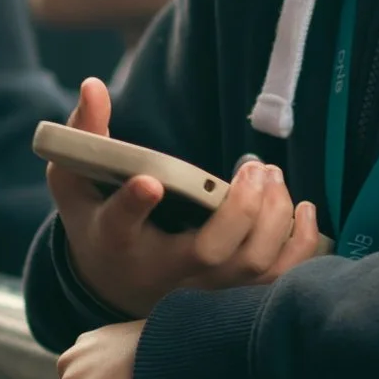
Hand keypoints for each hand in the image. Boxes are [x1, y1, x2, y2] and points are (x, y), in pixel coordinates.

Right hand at [49, 78, 323, 319]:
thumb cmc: (97, 220)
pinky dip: (300, 246)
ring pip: (250, 267)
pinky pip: (277, 280)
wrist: (116, 282)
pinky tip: (303, 209)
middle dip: (240, 208)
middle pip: (209, 252)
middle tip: (254, 167)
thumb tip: (94, 84)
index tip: (150, 182)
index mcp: (116, 239)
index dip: (133, 205)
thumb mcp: (76, 179)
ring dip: (274, 220)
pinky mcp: (233, 293)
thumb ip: (82, 134)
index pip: (121, 225)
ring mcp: (201, 289)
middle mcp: (162, 273)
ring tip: (272, 177)